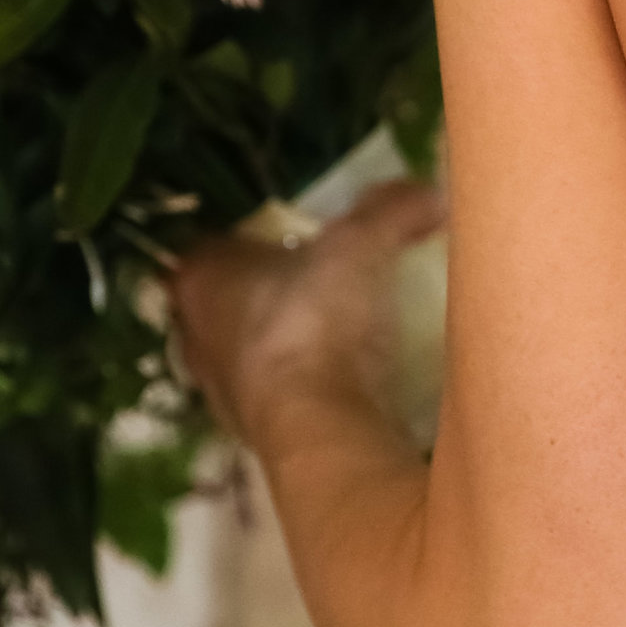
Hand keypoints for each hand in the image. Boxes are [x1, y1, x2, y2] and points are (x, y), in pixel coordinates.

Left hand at [169, 180, 446, 453]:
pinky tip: (339, 381)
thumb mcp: (360, 246)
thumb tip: (430, 192)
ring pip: (248, 353)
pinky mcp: (251, 434)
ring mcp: (218, 391)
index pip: (215, 245)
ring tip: (334, 331)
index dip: (251, 238)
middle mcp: (195, 334)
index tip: (291, 236)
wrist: (318, 426)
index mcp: (201, 277)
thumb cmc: (315, 322)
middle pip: (229, 301)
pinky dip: (302, 386)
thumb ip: (390, 211)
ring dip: (284, 342)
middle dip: (267, 291)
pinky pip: (276, 396)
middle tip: (317, 280)